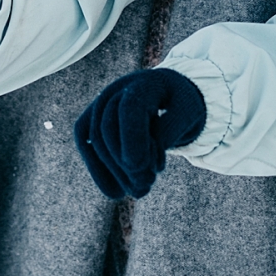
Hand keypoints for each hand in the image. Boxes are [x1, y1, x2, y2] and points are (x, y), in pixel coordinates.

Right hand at [74, 68, 206, 198]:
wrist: (172, 92)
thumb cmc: (182, 103)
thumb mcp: (188, 114)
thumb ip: (167, 131)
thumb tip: (135, 162)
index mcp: (145, 82)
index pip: (130, 107)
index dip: (131, 138)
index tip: (140, 168)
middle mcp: (118, 89)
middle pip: (108, 129)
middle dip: (125, 164)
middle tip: (147, 186)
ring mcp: (101, 103)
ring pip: (95, 140)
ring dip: (115, 172)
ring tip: (140, 191)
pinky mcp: (93, 118)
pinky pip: (87, 144)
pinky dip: (98, 171)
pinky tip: (115, 193)